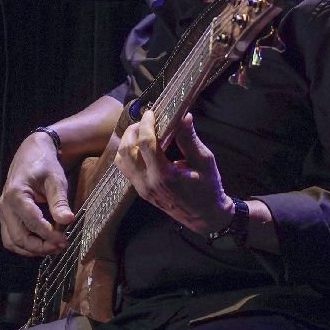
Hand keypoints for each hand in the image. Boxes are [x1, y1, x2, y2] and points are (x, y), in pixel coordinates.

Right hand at [0, 129, 74, 256]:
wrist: (31, 155)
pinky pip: (11, 238)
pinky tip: (43, 244)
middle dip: (40, 246)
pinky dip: (25, 246)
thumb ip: (59, 200)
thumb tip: (68, 220)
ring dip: (32, 250)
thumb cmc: (44, 165)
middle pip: (19, 237)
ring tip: (53, 248)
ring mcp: (3, 213)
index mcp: (16, 194)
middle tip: (61, 246)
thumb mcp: (56, 179)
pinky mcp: (6, 217)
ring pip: (12, 242)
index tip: (65, 240)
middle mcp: (5, 205)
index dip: (49, 235)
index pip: (31, 222)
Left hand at [113, 109, 228, 235]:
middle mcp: (148, 182)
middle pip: (126, 151)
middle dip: (132, 131)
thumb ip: (190, 139)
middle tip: (145, 120)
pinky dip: (128, 154)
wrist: (204, 217)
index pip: (146, 144)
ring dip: (127, 142)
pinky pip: (125, 169)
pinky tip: (141, 148)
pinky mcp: (140, 191)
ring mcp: (142, 188)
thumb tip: (184, 116)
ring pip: (121, 160)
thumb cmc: (208, 188)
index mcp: (164, 175)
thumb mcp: (204, 161)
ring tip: (140, 132)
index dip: (146, 124)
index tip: (151, 112)